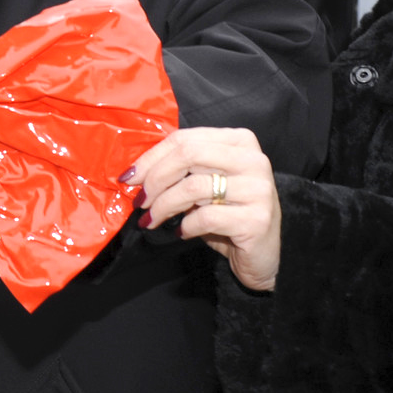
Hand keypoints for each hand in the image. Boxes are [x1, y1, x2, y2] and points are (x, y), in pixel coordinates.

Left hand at [123, 127, 281, 290]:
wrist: (262, 254)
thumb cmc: (228, 213)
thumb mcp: (206, 183)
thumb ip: (182, 169)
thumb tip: (136, 173)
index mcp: (239, 141)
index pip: (185, 139)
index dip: (152, 158)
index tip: (130, 177)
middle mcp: (253, 160)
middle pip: (188, 155)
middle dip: (155, 179)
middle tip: (140, 202)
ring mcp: (258, 189)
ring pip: (193, 187)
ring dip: (163, 206)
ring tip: (152, 220)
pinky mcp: (256, 219)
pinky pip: (205, 217)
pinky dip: (185, 226)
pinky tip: (182, 232)